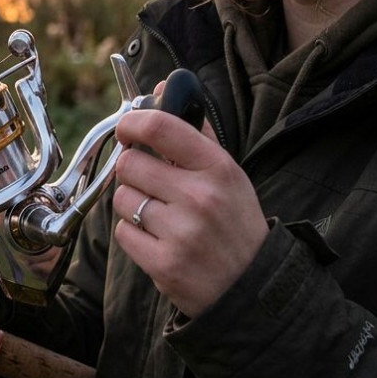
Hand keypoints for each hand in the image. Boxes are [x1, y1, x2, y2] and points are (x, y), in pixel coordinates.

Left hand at [112, 104, 268, 316]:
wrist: (253, 289)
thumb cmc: (235, 223)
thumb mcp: (229, 175)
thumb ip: (195, 132)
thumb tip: (162, 88)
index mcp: (217, 168)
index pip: (160, 127)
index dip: (133, 122)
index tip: (127, 129)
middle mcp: (200, 197)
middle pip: (130, 163)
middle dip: (132, 171)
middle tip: (149, 183)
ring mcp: (182, 232)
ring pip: (123, 198)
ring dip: (133, 205)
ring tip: (160, 216)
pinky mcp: (164, 265)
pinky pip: (123, 233)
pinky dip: (134, 235)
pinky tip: (159, 240)